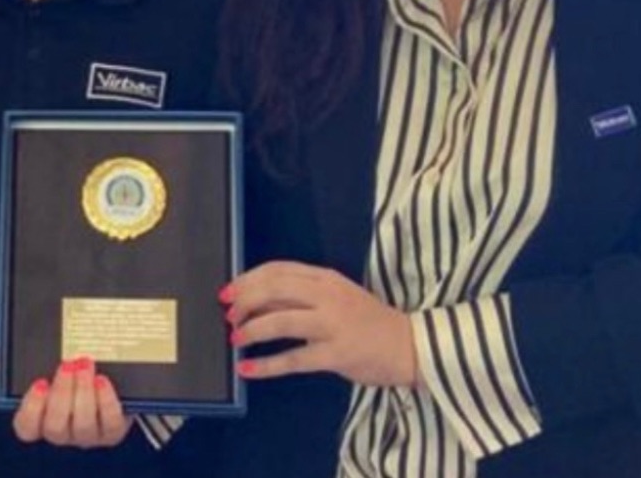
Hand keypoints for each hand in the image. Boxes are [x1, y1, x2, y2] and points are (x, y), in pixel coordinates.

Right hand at [0, 350, 130, 448]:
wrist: (100, 360)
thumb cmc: (55, 363)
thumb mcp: (25, 359)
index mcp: (37, 418)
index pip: (26, 428)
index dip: (32, 409)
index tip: (39, 382)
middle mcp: (60, 431)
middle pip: (55, 427)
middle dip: (62, 395)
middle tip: (68, 363)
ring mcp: (86, 434)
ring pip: (82, 426)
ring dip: (84, 394)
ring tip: (86, 363)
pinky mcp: (111, 431)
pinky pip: (109, 425)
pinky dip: (106, 403)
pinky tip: (103, 380)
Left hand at [223, 261, 417, 386]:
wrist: (412, 347)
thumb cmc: (369, 322)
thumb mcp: (337, 297)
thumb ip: (302, 295)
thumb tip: (255, 302)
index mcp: (326, 278)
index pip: (278, 270)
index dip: (247, 279)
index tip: (229, 291)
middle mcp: (327, 296)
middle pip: (273, 290)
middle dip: (244, 301)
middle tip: (228, 315)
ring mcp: (333, 325)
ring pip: (279, 322)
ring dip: (251, 330)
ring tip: (235, 338)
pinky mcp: (336, 355)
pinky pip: (293, 359)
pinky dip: (266, 365)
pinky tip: (247, 369)